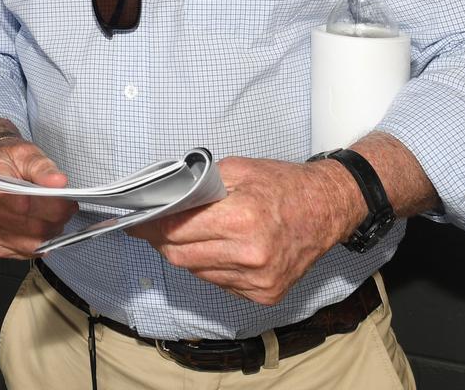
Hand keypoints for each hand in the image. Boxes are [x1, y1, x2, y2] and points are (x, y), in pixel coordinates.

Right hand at [0, 136, 77, 258]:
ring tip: (58, 214)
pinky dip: (41, 240)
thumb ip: (42, 167)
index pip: (21, 202)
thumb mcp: (26, 154)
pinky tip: (44, 225)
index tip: (65, 199)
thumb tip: (58, 182)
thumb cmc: (9, 162)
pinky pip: (26, 251)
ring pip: (30, 242)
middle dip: (55, 218)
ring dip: (51, 230)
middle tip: (68, 206)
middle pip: (28, 225)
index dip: (48, 204)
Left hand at [130, 156, 364, 304]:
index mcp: (242, 217)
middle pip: (182, 256)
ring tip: (186, 235)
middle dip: (161, 242)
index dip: (153, 226)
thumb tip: (166, 200)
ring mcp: (258, 280)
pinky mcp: (265, 295)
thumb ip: (201, 186)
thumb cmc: (283, 184)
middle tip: (150, 229)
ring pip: (199, 273)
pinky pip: (221, 284)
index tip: (137, 222)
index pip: (178, 230)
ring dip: (186, 255)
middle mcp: (250, 255)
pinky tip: (217, 249)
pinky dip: (211, 267)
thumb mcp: (239, 169)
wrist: (327, 207)